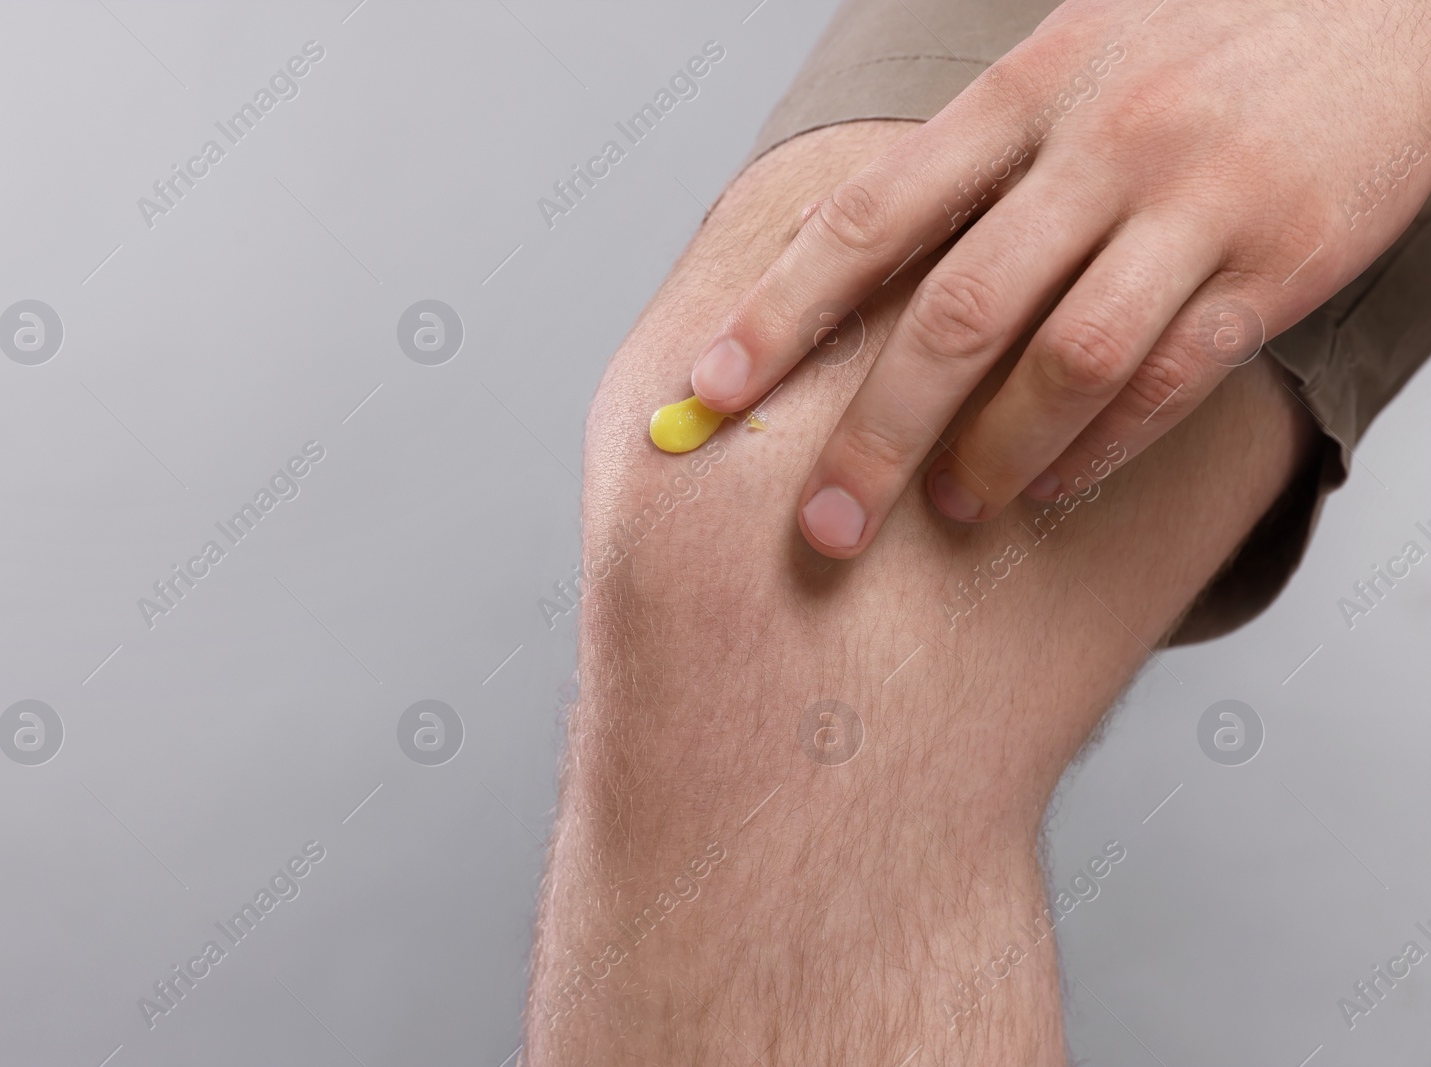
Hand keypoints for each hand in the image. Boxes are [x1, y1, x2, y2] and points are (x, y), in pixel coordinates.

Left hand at [688, 0, 1430, 554]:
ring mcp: (1193, 201)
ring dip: (993, 455)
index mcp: (1021, 91)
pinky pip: (1172, 378)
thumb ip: (972, 158)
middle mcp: (1098, 145)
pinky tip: (1052, 486)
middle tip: (824, 524)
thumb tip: (845, 261)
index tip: (709, 394)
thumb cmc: (1199, 37)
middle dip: (874, 434)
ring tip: (951, 511)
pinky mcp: (1281, 258)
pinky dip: (1101, 449)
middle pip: (955, 313)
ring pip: (1065, 361)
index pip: (870, 216)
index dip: (779, 314)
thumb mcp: (1066, 60)